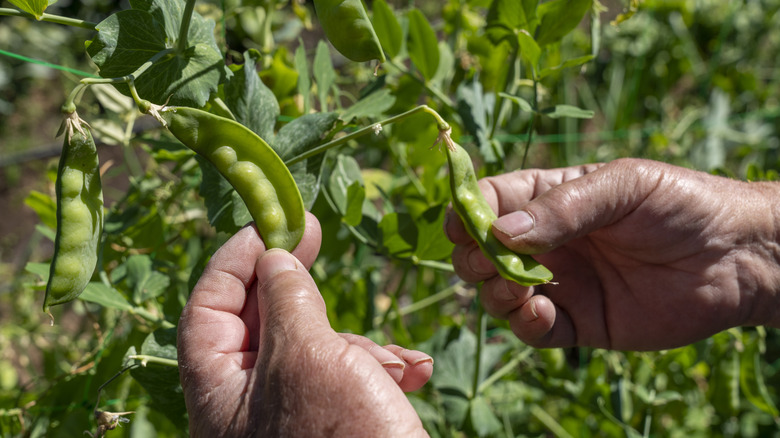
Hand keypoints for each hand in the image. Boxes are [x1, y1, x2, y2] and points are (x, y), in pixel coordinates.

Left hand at [178, 215, 432, 436]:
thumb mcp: (309, 357)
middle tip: (315, 240)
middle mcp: (246, 404)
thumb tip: (273, 258)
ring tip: (393, 358)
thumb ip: (286, 301)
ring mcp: (290, 416)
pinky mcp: (331, 425)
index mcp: (217, 389)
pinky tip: (413, 371)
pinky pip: (345, 379)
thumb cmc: (341, 435)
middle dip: (300, 291)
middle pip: (259, 322)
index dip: (234, 258)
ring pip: (311, 348)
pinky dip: (377, 367)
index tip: (274, 222)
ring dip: (357, 341)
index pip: (206, 306)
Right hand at [446, 158, 779, 349]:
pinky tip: (540, 312)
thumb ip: (563, 207)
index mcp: (549, 198)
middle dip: (474, 256)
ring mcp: (561, 284)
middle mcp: (546, 242)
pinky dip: (525, 324)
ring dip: (494, 291)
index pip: (490, 202)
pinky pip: (535, 330)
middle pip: (483, 251)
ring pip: (499, 292)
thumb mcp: (623, 187)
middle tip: (487, 260)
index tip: (464, 223)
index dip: (469, 212)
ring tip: (515, 286)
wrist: (740, 256)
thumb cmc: (681, 204)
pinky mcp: (580, 323)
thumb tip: (501, 231)